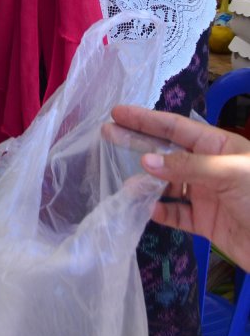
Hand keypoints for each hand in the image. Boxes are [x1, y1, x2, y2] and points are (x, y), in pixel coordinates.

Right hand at [112, 104, 249, 269]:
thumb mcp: (228, 172)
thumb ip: (187, 167)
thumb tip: (145, 163)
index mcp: (218, 145)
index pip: (176, 127)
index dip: (147, 119)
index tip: (118, 113)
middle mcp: (209, 166)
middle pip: (167, 151)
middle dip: (138, 143)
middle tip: (106, 134)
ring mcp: (207, 195)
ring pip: (169, 184)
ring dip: (148, 183)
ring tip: (127, 185)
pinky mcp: (207, 223)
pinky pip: (178, 214)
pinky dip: (161, 212)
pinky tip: (147, 211)